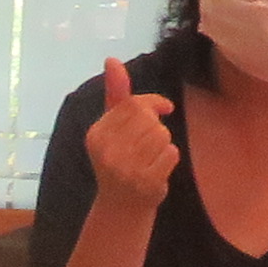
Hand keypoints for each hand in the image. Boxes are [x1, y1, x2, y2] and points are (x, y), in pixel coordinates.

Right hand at [86, 58, 179, 210]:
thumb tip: (112, 60)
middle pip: (149, 120)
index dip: (153, 103)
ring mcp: (125, 169)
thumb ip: (115, 94)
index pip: (133, 105)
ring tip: (151, 157)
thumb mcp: (112, 127)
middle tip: (150, 142)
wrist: (121, 206)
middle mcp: (106, 151)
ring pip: (162, 135)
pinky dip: (170, 159)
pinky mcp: (145, 182)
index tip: (164, 109)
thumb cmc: (120, 160)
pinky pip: (171, 154)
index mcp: (96, 134)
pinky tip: (158, 169)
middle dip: (156, 127)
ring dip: (164, 144)